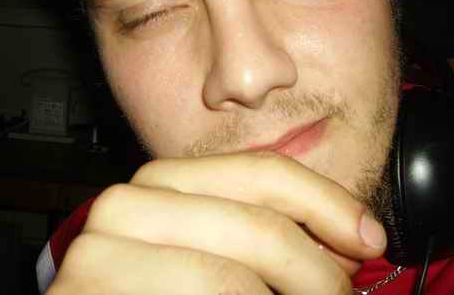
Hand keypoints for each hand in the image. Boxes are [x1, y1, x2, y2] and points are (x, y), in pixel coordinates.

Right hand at [46, 151, 386, 294]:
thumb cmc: (164, 287)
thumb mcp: (217, 251)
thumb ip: (261, 238)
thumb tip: (351, 240)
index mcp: (158, 183)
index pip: (258, 171)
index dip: (325, 201)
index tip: (370, 236)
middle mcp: (123, 206)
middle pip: (255, 225)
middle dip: (318, 269)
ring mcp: (97, 253)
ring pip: (231, 279)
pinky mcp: (82, 292)